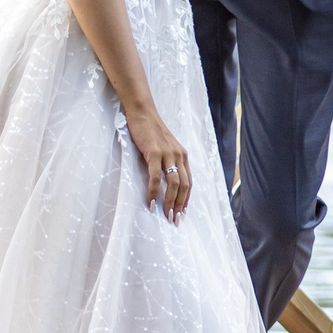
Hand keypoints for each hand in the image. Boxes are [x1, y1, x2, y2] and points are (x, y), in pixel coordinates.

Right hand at [125, 105, 193, 221]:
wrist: (143, 112)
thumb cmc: (151, 131)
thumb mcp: (164, 147)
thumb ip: (167, 162)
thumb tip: (163, 183)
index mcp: (183, 155)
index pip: (189, 182)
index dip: (187, 199)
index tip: (182, 213)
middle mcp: (179, 155)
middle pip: (184, 185)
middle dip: (180, 205)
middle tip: (174, 220)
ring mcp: (168, 154)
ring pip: (173, 183)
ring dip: (170, 202)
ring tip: (165, 215)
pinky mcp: (154, 152)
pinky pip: (155, 177)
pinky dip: (154, 191)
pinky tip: (150, 202)